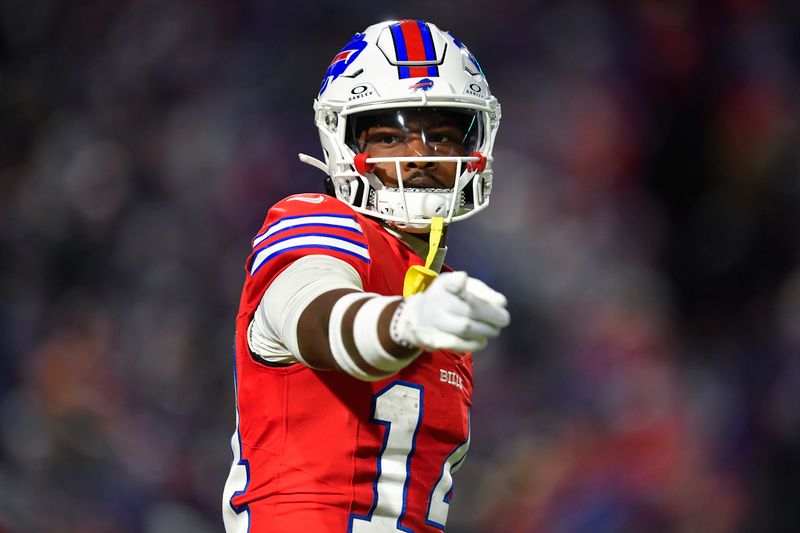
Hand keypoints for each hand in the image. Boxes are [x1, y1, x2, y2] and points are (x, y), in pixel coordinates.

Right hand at [392, 271, 509, 351]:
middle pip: (469, 309)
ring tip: (494, 330)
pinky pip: (457, 344)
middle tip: (504, 319)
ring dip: (486, 331)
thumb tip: (501, 302)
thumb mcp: (461, 287)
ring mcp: (432, 322)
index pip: (450, 282)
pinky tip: (482, 340)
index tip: (462, 279)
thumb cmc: (448, 299)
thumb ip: (482, 291)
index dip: (457, 282)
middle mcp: (436, 301)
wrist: (416, 318)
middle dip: (492, 316)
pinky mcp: (432, 339)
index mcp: (444, 285)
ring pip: (465, 328)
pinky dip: (474, 344)